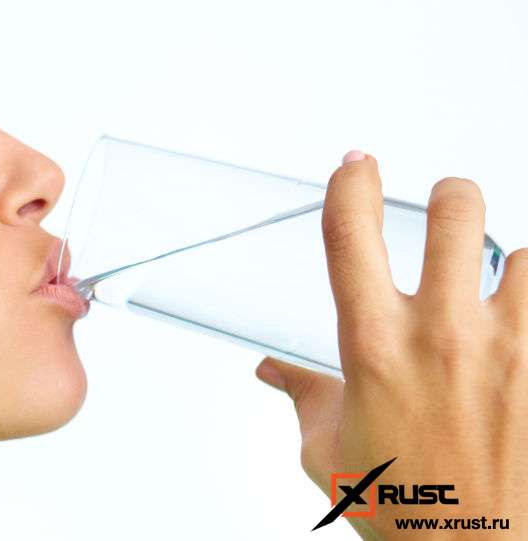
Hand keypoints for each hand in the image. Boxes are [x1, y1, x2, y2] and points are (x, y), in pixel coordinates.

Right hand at [255, 150, 527, 538]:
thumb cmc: (404, 508)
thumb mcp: (329, 450)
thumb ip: (303, 397)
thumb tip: (272, 373)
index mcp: (374, 348)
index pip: (350, 234)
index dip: (349, 182)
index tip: (356, 164)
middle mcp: (442, 335)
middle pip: (456, 210)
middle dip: (452, 195)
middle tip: (450, 208)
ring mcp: (509, 349)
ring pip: (525, 252)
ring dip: (512, 262)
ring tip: (503, 289)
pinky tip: (522, 326)